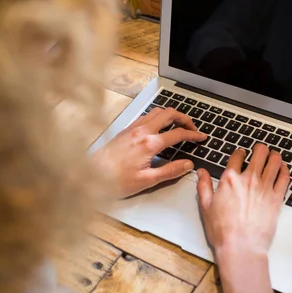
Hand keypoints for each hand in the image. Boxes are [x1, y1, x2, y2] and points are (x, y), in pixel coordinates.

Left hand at [92, 107, 206, 197]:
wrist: (90, 175)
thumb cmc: (114, 181)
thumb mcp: (147, 180)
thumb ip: (170, 171)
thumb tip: (187, 165)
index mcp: (149, 143)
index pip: (178, 134)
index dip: (193, 134)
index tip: (201, 137)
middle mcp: (142, 131)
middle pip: (169, 114)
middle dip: (185, 118)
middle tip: (193, 127)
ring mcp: (133, 128)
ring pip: (157, 111)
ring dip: (171, 115)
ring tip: (178, 124)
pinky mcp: (126, 130)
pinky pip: (146, 116)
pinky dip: (158, 117)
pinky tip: (159, 126)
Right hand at [196, 144, 289, 292]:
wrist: (240, 246)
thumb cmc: (223, 230)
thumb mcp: (206, 206)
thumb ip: (204, 185)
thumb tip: (201, 172)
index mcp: (230, 179)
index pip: (237, 156)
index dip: (240, 153)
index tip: (242, 154)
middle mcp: (249, 179)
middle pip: (259, 153)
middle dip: (260, 149)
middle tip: (260, 150)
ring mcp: (264, 187)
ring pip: (274, 161)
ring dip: (274, 156)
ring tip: (274, 155)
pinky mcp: (276, 198)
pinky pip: (284, 177)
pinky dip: (284, 170)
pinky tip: (283, 168)